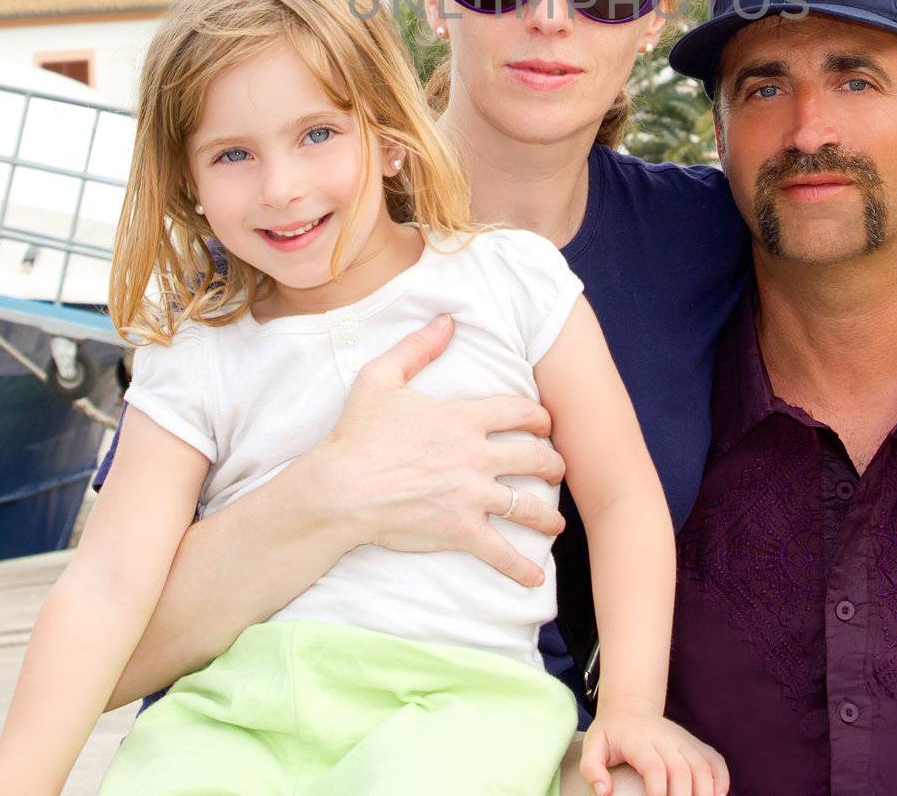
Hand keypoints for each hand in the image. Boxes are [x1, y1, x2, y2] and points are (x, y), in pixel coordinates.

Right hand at [316, 314, 565, 586]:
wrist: (340, 489)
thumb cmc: (358, 434)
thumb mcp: (382, 378)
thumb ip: (418, 347)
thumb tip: (447, 320)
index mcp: (464, 419)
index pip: (522, 412)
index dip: (541, 418)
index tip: (546, 425)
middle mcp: (476, 456)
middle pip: (535, 458)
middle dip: (553, 465)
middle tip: (556, 470)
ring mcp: (471, 496)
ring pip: (527, 506)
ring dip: (547, 516)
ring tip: (555, 524)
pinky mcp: (460, 531)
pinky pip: (501, 552)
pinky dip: (521, 568)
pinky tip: (535, 577)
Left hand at [579, 701, 729, 795]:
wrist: (631, 707)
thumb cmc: (612, 734)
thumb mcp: (593, 745)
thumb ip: (592, 768)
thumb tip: (604, 792)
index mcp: (639, 740)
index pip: (654, 766)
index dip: (658, 790)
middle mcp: (665, 738)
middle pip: (682, 770)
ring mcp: (683, 740)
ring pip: (702, 766)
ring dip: (705, 792)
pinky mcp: (696, 744)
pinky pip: (715, 761)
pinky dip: (721, 780)